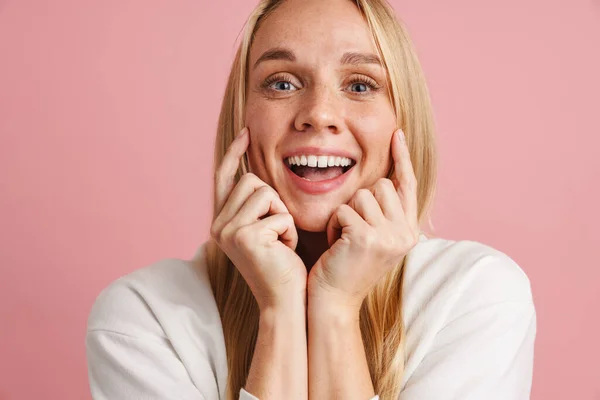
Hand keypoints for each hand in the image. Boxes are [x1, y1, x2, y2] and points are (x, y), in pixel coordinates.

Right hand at [210, 127, 306, 311]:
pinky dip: (289, 231)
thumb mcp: (266, 231)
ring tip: (281, 242)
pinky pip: (278, 213)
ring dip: (282, 215)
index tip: (246, 133)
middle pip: (251, 180)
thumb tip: (258, 173)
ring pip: (264, 191)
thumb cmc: (282, 265)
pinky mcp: (245, 236)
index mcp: (221, 222)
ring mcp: (228, 230)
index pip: (225, 178)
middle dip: (274, 202)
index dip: (235, 154)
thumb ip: (256, 206)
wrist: (285, 301)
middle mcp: (218, 225)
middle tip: (278, 233)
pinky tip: (284, 251)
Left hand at [307, 129, 419, 312]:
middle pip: (381, 185)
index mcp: (409, 232)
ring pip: (361, 194)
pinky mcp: (367, 238)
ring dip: (345, 214)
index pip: (408, 185)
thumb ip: (383, 212)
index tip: (396, 133)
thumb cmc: (346, 267)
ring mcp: (389, 236)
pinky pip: (343, 210)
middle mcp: (406, 233)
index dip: (402, 158)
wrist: (334, 302)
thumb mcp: (372, 238)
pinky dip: (333, 225)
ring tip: (343, 239)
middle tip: (351, 229)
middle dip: (358, 201)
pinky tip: (335, 246)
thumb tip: (382, 177)